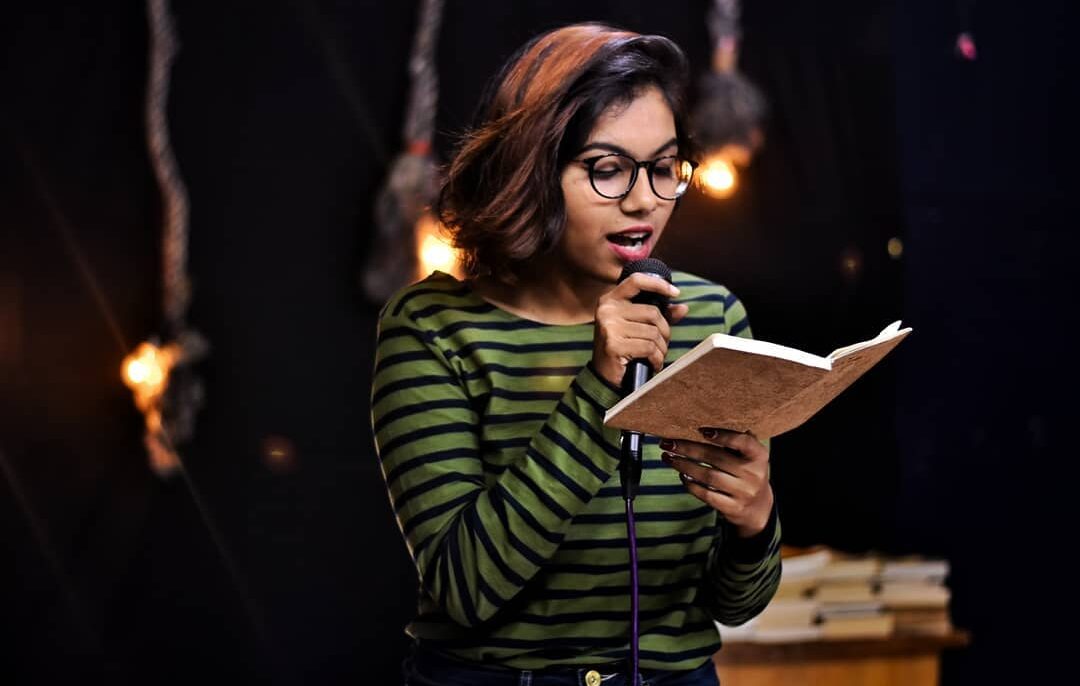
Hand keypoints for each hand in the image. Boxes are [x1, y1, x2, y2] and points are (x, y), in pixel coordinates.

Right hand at [592, 273, 688, 387]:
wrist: (605, 376)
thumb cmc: (624, 348)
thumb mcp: (639, 327)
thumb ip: (660, 315)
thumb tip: (683, 307)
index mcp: (611, 300)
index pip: (636, 281)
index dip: (658, 284)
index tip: (676, 293)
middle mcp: (607, 309)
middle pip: (652, 312)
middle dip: (664, 331)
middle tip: (662, 344)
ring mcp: (608, 326)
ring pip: (653, 332)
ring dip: (661, 348)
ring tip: (656, 356)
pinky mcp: (613, 344)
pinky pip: (648, 347)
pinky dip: (656, 358)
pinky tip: (652, 364)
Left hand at [659, 429, 773, 537]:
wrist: (758, 507)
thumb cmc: (747, 472)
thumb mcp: (749, 455)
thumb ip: (736, 440)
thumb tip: (709, 422)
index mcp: (759, 456)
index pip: (743, 442)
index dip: (723, 436)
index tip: (702, 430)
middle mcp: (754, 474)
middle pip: (716, 458)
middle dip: (688, 449)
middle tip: (668, 443)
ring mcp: (743, 493)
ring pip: (708, 476)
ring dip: (684, 465)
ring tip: (668, 457)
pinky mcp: (732, 508)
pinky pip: (707, 495)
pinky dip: (691, 484)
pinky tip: (681, 475)